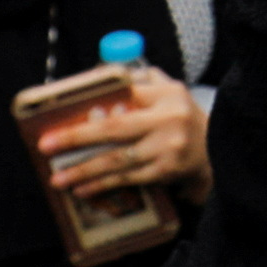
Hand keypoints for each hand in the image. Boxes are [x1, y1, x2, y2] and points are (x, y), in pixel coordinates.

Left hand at [40, 72, 208, 204]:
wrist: (220, 147)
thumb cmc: (183, 116)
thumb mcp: (170, 90)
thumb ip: (139, 81)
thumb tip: (98, 77)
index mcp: (166, 94)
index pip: (124, 93)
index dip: (93, 103)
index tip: (60, 113)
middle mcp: (167, 120)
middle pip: (115, 128)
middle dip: (77, 137)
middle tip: (46, 145)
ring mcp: (167, 148)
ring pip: (118, 160)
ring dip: (84, 170)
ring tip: (58, 178)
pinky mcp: (166, 172)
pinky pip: (128, 179)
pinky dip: (103, 184)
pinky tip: (83, 189)